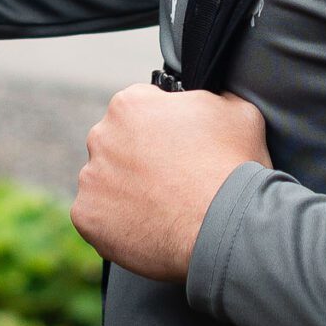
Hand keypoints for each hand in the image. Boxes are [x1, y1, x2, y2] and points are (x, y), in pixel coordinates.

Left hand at [71, 84, 269, 282]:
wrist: (224, 226)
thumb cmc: (233, 167)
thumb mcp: (239, 112)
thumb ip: (215, 99)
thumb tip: (216, 100)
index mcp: (131, 104)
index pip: (140, 108)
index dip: (163, 128)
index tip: (179, 147)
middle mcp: (101, 136)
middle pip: (117, 144)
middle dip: (139, 159)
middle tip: (172, 179)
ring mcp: (91, 178)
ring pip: (106, 181)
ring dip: (127, 191)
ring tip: (164, 207)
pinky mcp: (87, 217)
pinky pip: (98, 217)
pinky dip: (118, 223)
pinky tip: (149, 227)